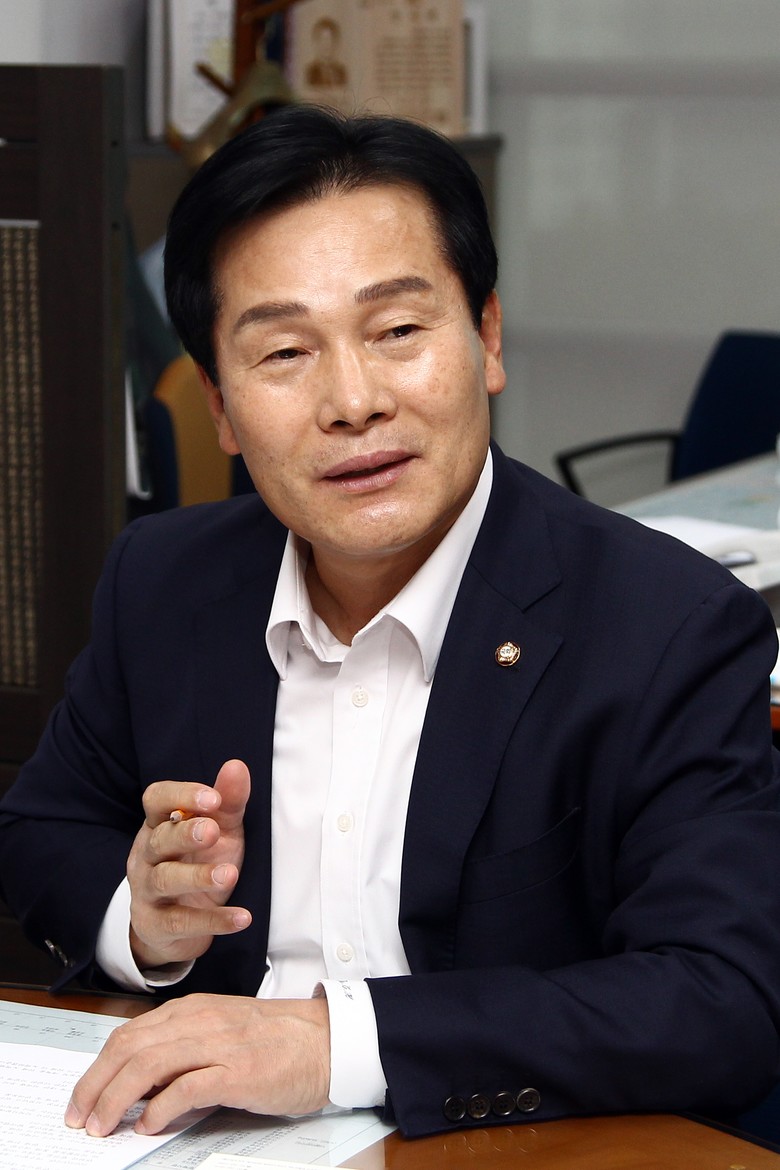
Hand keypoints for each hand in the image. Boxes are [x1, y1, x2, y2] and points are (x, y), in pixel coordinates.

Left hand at [65, 994, 330, 1136]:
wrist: (329, 1040)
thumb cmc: (278, 1041)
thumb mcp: (223, 1031)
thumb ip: (184, 1047)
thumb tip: (141, 1084)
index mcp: (194, 1010)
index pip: (129, 1034)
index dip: (98, 1068)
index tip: (82, 1098)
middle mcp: (201, 1020)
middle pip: (130, 1047)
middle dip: (94, 1085)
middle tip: (79, 1118)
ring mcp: (219, 1044)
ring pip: (149, 1064)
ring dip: (116, 1098)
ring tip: (102, 1127)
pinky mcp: (239, 1072)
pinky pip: (187, 1087)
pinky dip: (159, 1108)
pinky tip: (148, 1125)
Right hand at [126, 759, 251, 969]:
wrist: (174, 925)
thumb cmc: (198, 863)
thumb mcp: (219, 831)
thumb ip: (228, 802)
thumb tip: (237, 766)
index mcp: (159, 823)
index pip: (156, 799)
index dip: (181, 795)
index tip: (213, 797)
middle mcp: (146, 854)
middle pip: (159, 839)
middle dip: (185, 834)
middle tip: (212, 831)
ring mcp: (146, 890)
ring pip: (165, 879)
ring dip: (198, 876)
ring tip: (230, 874)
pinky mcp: (155, 924)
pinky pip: (181, 922)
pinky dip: (213, 920)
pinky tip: (241, 917)